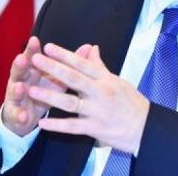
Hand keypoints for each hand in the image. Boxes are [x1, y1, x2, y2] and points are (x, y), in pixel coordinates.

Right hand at [0, 36, 89, 135]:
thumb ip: (69, 63)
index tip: (35, 40)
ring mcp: (16, 98)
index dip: (33, 49)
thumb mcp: (57, 78)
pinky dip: (19, 115)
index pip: (31, 57)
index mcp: (32, 70)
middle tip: (21, 58)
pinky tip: (23, 116)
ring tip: (21, 87)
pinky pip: (17, 115)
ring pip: (15, 92)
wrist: (26, 115)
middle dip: (20, 65)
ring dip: (17, 90)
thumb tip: (89, 46)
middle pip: (19, 71)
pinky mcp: (16, 115)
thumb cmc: (45, 91)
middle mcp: (21, 81)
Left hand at [28, 43, 149, 154]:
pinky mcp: (96, 129)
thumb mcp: (118, 81)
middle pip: (74, 78)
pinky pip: (73, 127)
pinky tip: (42, 124)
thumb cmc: (132, 103)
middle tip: (35, 59)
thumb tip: (92, 47)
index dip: (65, 55)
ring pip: (70, 103)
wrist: (146, 128)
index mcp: (106, 80)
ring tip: (31, 90)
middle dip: (53, 68)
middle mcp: (101, 93)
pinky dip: (57, 126)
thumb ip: (100, 67)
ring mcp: (98, 111)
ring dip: (50, 96)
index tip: (48, 47)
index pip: (83, 64)